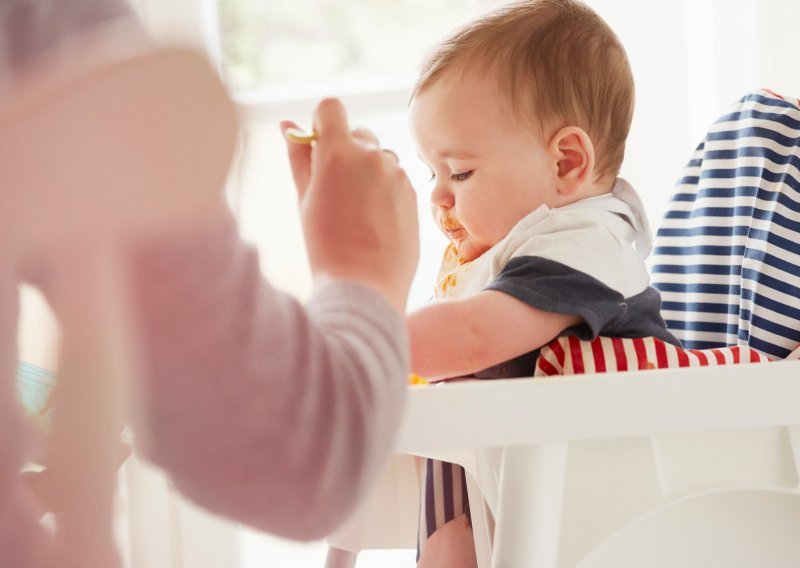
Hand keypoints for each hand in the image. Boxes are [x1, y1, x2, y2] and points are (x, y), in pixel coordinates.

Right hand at [282, 98, 419, 312]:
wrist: (365, 286)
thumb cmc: (326, 246)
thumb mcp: (304, 199)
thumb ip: (299, 157)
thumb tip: (288, 126)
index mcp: (338, 152)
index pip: (331, 107)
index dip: (322, 122)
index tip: (318, 147)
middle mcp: (372, 156)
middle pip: (357, 133)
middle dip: (345, 151)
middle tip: (333, 190)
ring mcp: (397, 174)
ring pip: (379, 157)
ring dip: (367, 172)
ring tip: (356, 211)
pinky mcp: (414, 193)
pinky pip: (395, 179)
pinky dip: (384, 191)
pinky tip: (374, 222)